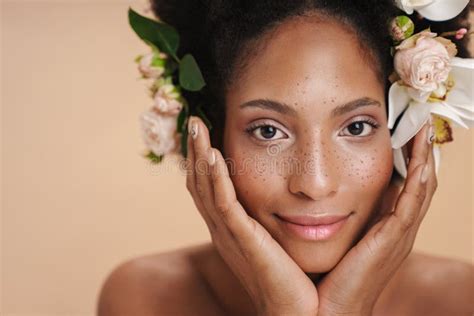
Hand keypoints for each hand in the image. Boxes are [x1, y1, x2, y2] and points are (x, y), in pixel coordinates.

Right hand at [185, 115, 317, 315]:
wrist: (300, 315)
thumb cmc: (295, 279)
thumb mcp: (279, 241)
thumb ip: (276, 217)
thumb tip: (292, 191)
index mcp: (232, 229)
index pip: (211, 188)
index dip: (205, 160)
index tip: (208, 131)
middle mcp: (224, 230)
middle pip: (201, 183)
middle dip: (196, 151)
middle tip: (195, 121)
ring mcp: (230, 235)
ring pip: (207, 188)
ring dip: (200, 156)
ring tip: (197, 126)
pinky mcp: (242, 242)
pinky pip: (224, 205)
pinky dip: (216, 179)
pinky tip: (214, 155)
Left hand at [316, 119, 437, 315]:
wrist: (323, 312)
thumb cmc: (324, 274)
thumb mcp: (333, 236)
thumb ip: (333, 213)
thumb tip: (318, 188)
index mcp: (383, 227)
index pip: (402, 184)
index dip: (406, 157)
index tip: (401, 128)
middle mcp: (396, 229)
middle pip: (418, 182)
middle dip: (420, 151)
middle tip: (420, 119)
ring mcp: (398, 235)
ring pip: (421, 188)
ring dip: (424, 157)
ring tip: (423, 127)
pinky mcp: (393, 240)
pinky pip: (412, 202)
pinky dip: (419, 178)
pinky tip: (419, 156)